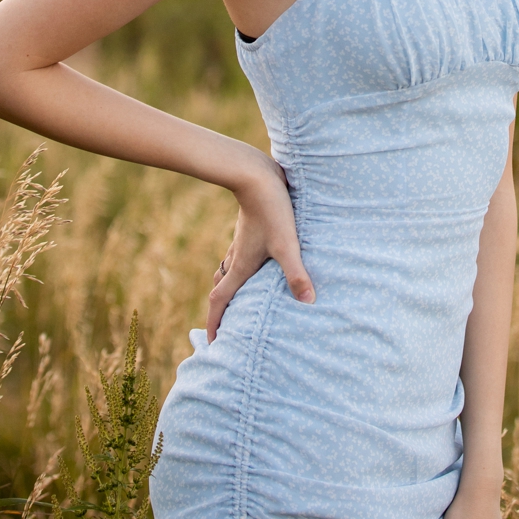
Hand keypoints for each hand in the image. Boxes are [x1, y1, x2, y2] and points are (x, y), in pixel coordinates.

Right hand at [204, 155, 313, 340]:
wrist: (255, 174)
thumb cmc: (272, 210)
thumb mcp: (287, 244)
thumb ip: (296, 274)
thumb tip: (308, 303)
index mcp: (241, 266)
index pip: (221, 300)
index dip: (215, 323)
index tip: (210, 343)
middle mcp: (237, 257)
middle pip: (222, 289)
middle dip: (222, 310)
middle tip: (226, 328)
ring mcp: (242, 243)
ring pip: (230, 272)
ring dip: (232, 289)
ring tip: (241, 302)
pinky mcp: (250, 231)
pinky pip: (240, 256)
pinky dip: (244, 270)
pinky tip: (258, 267)